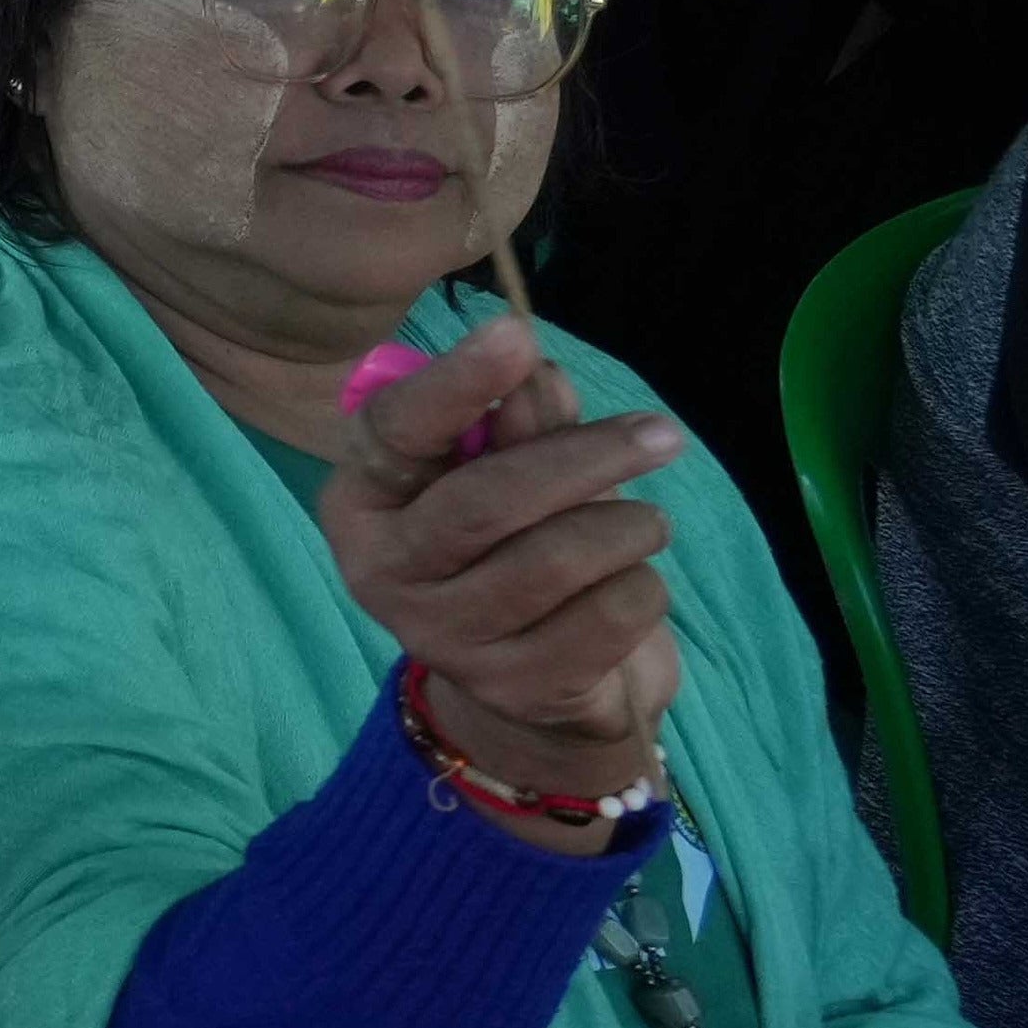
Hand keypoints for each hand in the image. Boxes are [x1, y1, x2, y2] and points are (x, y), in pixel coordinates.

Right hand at [319, 318, 681, 827]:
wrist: (532, 693)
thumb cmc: (514, 551)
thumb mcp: (511, 478)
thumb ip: (521, 427)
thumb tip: (538, 376)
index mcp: (365, 502)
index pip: (396, 431)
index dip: (454, 382)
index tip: (516, 333)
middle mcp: (383, 571)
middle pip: (487, 501)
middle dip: (585, 456)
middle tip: (662, 435)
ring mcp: (445, 638)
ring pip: (558, 558)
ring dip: (629, 528)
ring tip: (648, 525)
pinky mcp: (516, 687)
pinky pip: (608, 615)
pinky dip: (642, 587)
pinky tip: (631, 586)